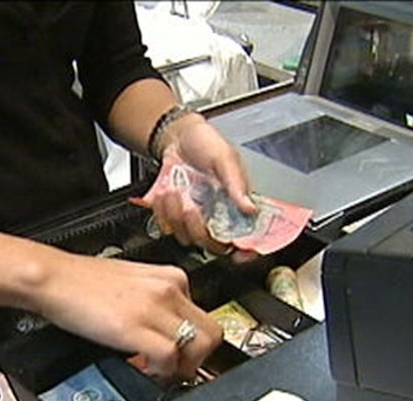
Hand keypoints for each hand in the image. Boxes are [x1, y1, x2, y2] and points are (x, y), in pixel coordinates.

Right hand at [33, 251, 222, 380]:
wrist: (54, 277)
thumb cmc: (83, 282)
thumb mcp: (134, 281)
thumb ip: (157, 300)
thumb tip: (167, 327)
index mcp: (171, 277)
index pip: (204, 316)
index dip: (193, 342)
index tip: (181, 353)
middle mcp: (169, 289)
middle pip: (211, 333)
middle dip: (198, 358)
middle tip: (177, 369)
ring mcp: (154, 307)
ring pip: (199, 346)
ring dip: (183, 367)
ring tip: (161, 371)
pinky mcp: (135, 327)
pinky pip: (170, 357)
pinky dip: (162, 371)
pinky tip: (145, 368)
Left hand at [151, 115, 258, 262]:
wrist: (177, 135)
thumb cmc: (206, 144)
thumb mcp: (225, 158)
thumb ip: (236, 184)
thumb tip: (250, 208)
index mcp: (234, 205)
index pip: (245, 238)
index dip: (245, 251)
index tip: (241, 254)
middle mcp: (215, 216)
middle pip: (212, 245)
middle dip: (198, 229)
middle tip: (192, 208)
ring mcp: (194, 217)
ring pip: (186, 237)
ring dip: (176, 217)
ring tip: (173, 192)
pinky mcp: (173, 214)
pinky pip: (166, 226)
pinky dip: (161, 212)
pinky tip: (163, 194)